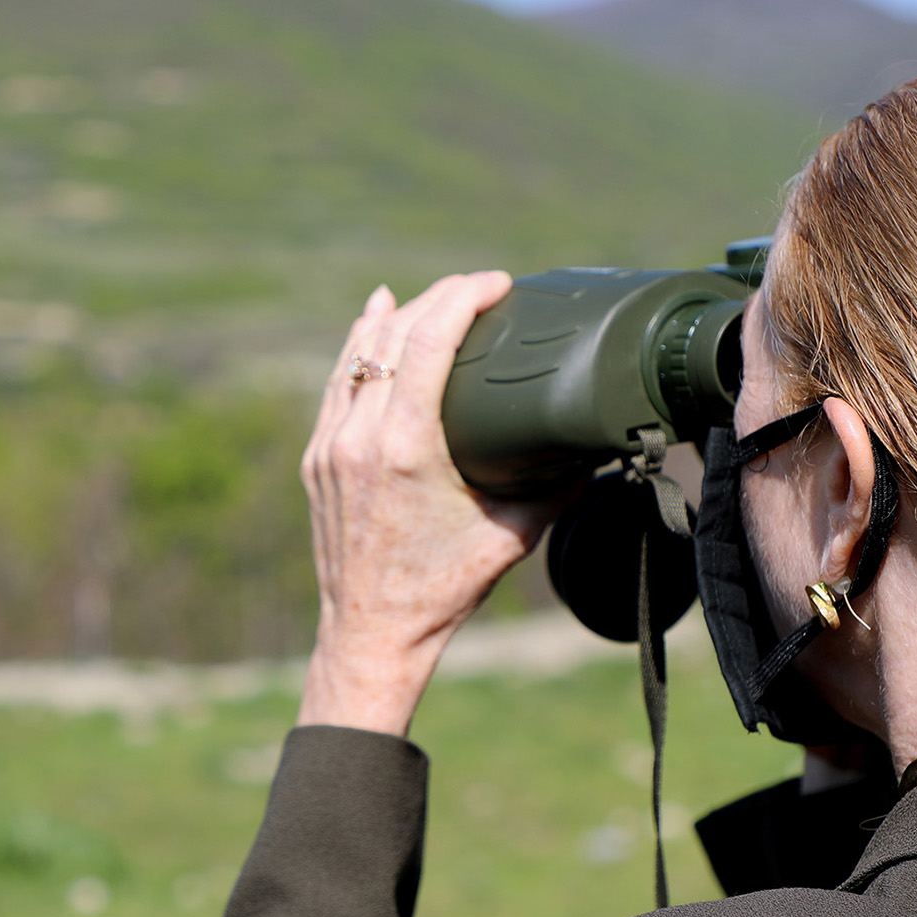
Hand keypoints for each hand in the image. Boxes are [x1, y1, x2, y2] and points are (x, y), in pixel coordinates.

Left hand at [296, 271, 560, 734]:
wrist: (373, 634)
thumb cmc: (443, 589)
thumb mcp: (513, 536)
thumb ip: (559, 487)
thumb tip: (599, 448)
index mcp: (405, 448)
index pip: (427, 341)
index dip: (462, 297)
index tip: (496, 282)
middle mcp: (360, 438)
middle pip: (391, 336)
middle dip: (435, 300)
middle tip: (476, 290)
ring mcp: (330, 447)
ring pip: (355, 355)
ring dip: (391, 318)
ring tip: (424, 295)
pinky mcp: (317, 460)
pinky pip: (335, 385)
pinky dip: (357, 349)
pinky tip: (372, 323)